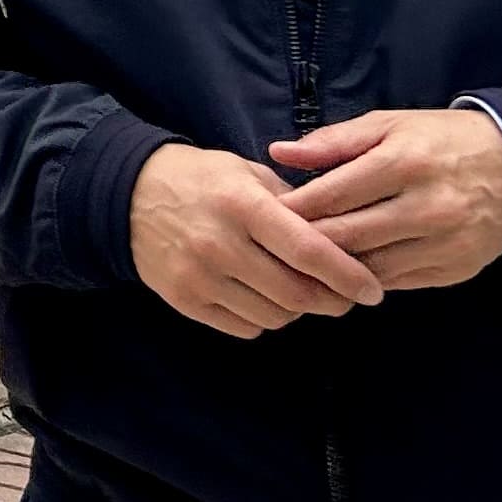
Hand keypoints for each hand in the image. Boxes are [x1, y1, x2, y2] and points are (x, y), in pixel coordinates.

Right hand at [128, 145, 384, 337]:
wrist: (129, 194)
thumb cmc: (202, 179)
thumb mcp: (248, 175)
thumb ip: (294, 206)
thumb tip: (342, 244)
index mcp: (242, 204)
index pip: (307, 249)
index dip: (347, 274)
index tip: (373, 290)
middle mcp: (219, 243)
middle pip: (296, 293)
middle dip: (331, 300)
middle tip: (344, 296)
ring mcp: (199, 276)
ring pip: (274, 315)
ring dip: (297, 309)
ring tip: (297, 290)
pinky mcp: (183, 300)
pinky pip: (244, 327)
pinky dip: (264, 317)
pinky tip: (261, 296)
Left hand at [268, 109, 501, 291]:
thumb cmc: (439, 141)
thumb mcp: (388, 125)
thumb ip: (332, 142)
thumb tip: (278, 153)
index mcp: (403, 163)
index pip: (331, 196)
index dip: (292, 209)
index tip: (263, 214)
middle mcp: (425, 207)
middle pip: (345, 237)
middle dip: (303, 243)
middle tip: (271, 244)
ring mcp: (444, 243)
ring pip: (368, 268)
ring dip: (331, 268)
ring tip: (300, 262)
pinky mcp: (455, 269)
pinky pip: (396, 282)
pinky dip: (366, 278)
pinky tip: (343, 271)